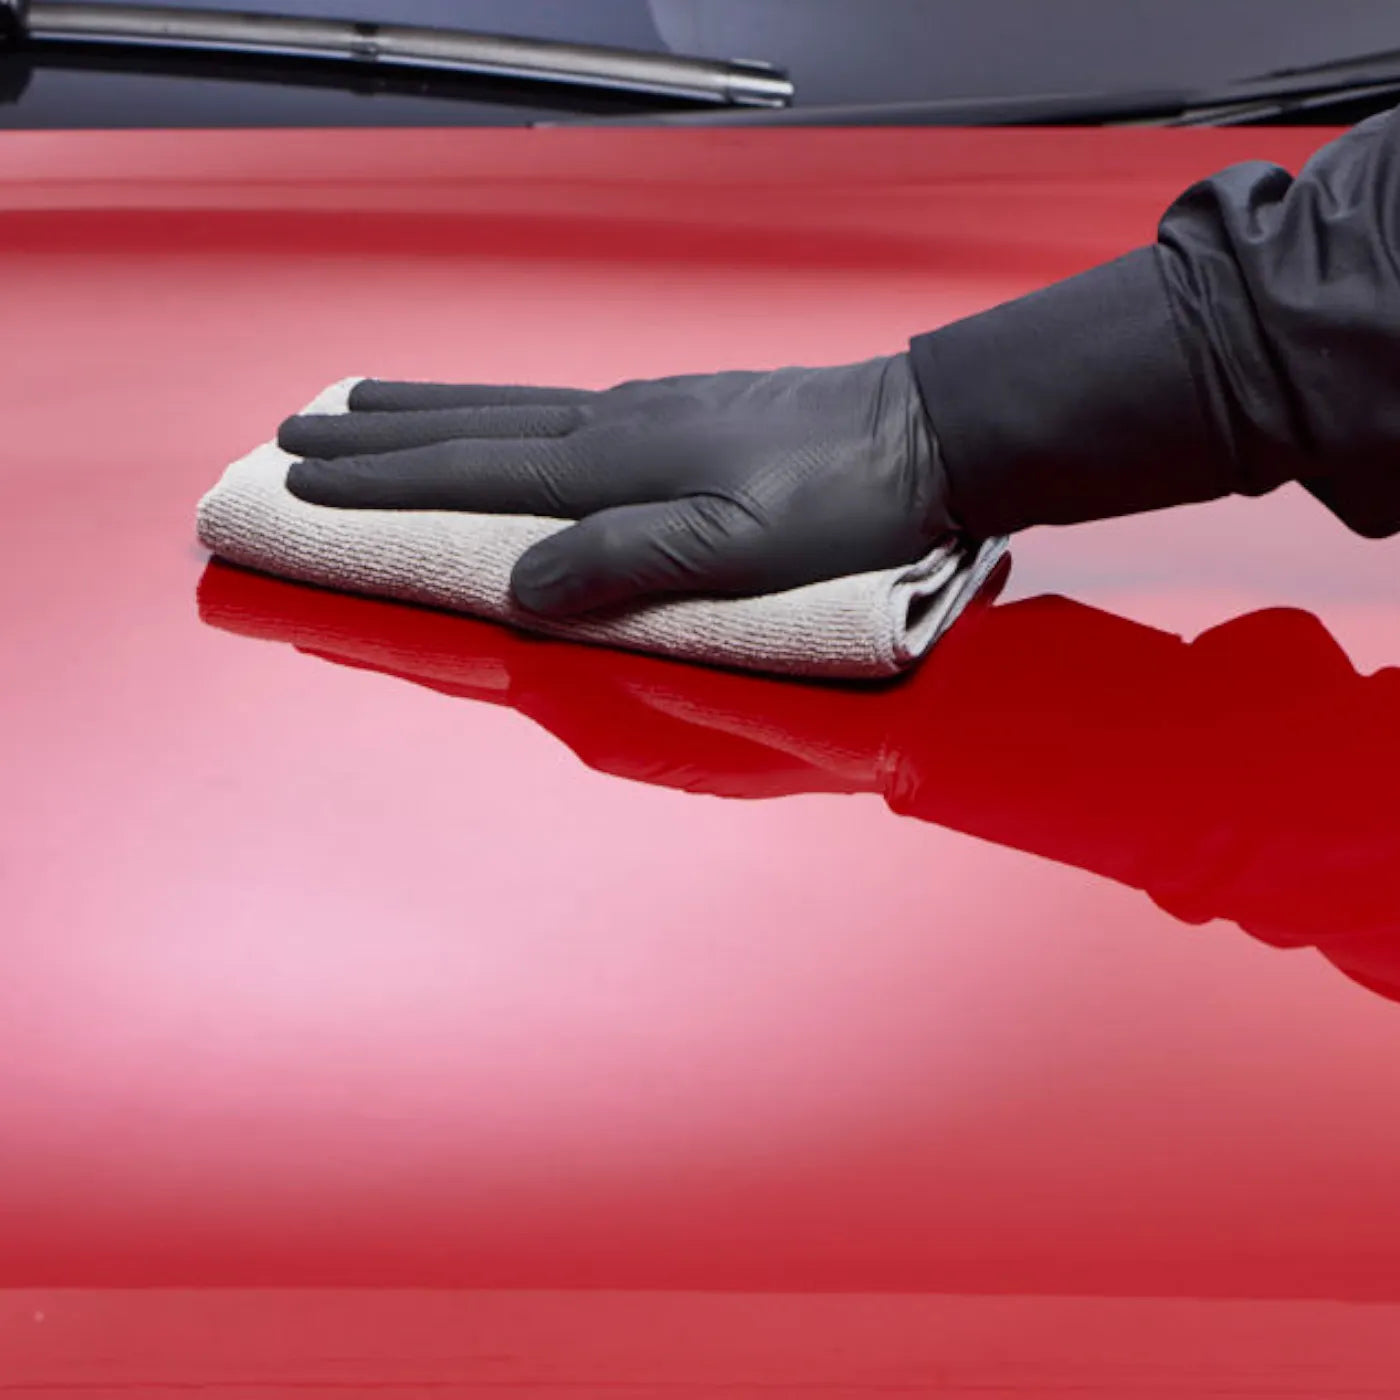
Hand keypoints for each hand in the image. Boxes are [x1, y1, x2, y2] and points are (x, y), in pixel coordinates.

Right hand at [280, 354, 952, 617]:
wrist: (918, 436)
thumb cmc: (837, 504)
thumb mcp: (733, 549)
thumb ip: (622, 563)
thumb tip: (520, 586)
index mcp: (614, 463)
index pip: (471, 472)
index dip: (383, 482)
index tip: (304, 477)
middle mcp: (612, 426)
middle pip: (470, 428)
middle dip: (378, 438)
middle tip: (299, 429)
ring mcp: (643, 412)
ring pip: (506, 409)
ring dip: (425, 413)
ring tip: (365, 409)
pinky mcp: (676, 414)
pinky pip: (553, 411)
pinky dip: (496, 413)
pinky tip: (497, 419)